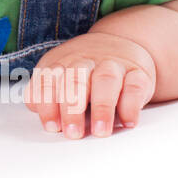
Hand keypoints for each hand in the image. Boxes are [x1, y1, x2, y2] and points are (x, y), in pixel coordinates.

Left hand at [26, 30, 156, 137]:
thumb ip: (46, 94)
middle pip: (75, 80)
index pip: (48, 81)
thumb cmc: (85, 71)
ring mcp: (113, 64)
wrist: (120, 44)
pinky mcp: (138, 72)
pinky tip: (126, 123)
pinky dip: (130, 105)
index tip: (52, 127)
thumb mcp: (60, 75)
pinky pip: (135, 85)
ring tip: (100, 131)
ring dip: (102, 108)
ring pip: (105, 80)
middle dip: (72, 109)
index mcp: (61, 62)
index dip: (48, 104)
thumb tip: (39, 112)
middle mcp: (85, 60)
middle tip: (73, 133)